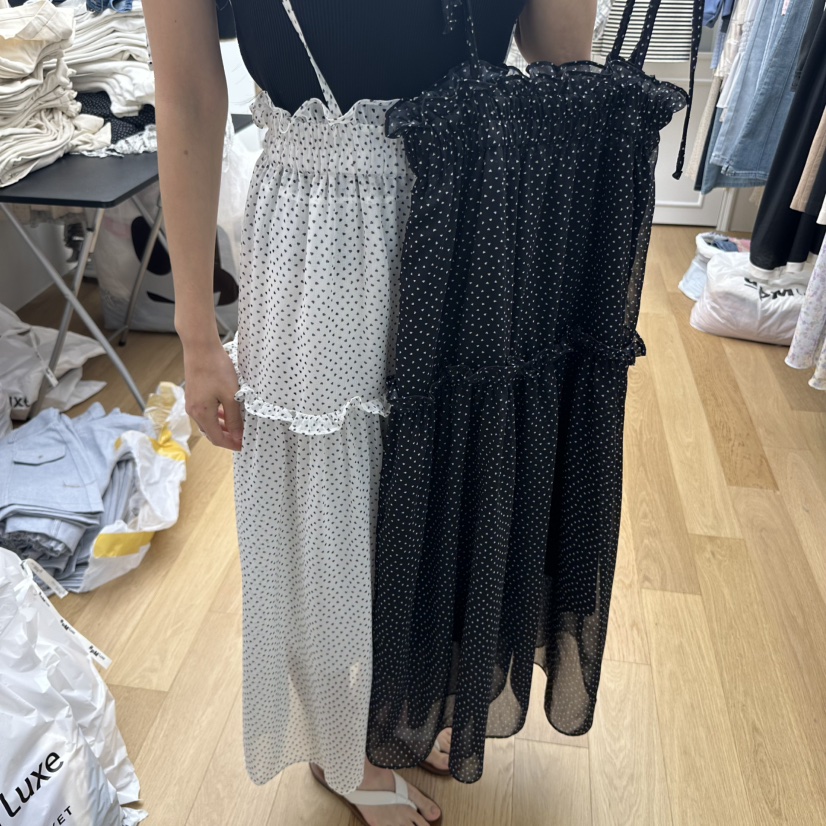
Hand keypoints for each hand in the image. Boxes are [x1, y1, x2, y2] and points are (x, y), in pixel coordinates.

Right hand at [182, 336, 243, 450]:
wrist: (200, 347)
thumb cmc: (216, 369)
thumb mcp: (231, 396)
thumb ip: (234, 418)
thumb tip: (238, 436)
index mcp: (201, 413)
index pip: (217, 438)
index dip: (231, 445)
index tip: (244, 446)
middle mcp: (193, 411)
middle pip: (211, 432)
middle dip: (228, 437)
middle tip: (243, 438)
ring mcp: (192, 402)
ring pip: (209, 422)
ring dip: (223, 426)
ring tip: (239, 426)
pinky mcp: (194, 394)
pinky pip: (206, 412)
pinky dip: (218, 416)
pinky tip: (228, 412)